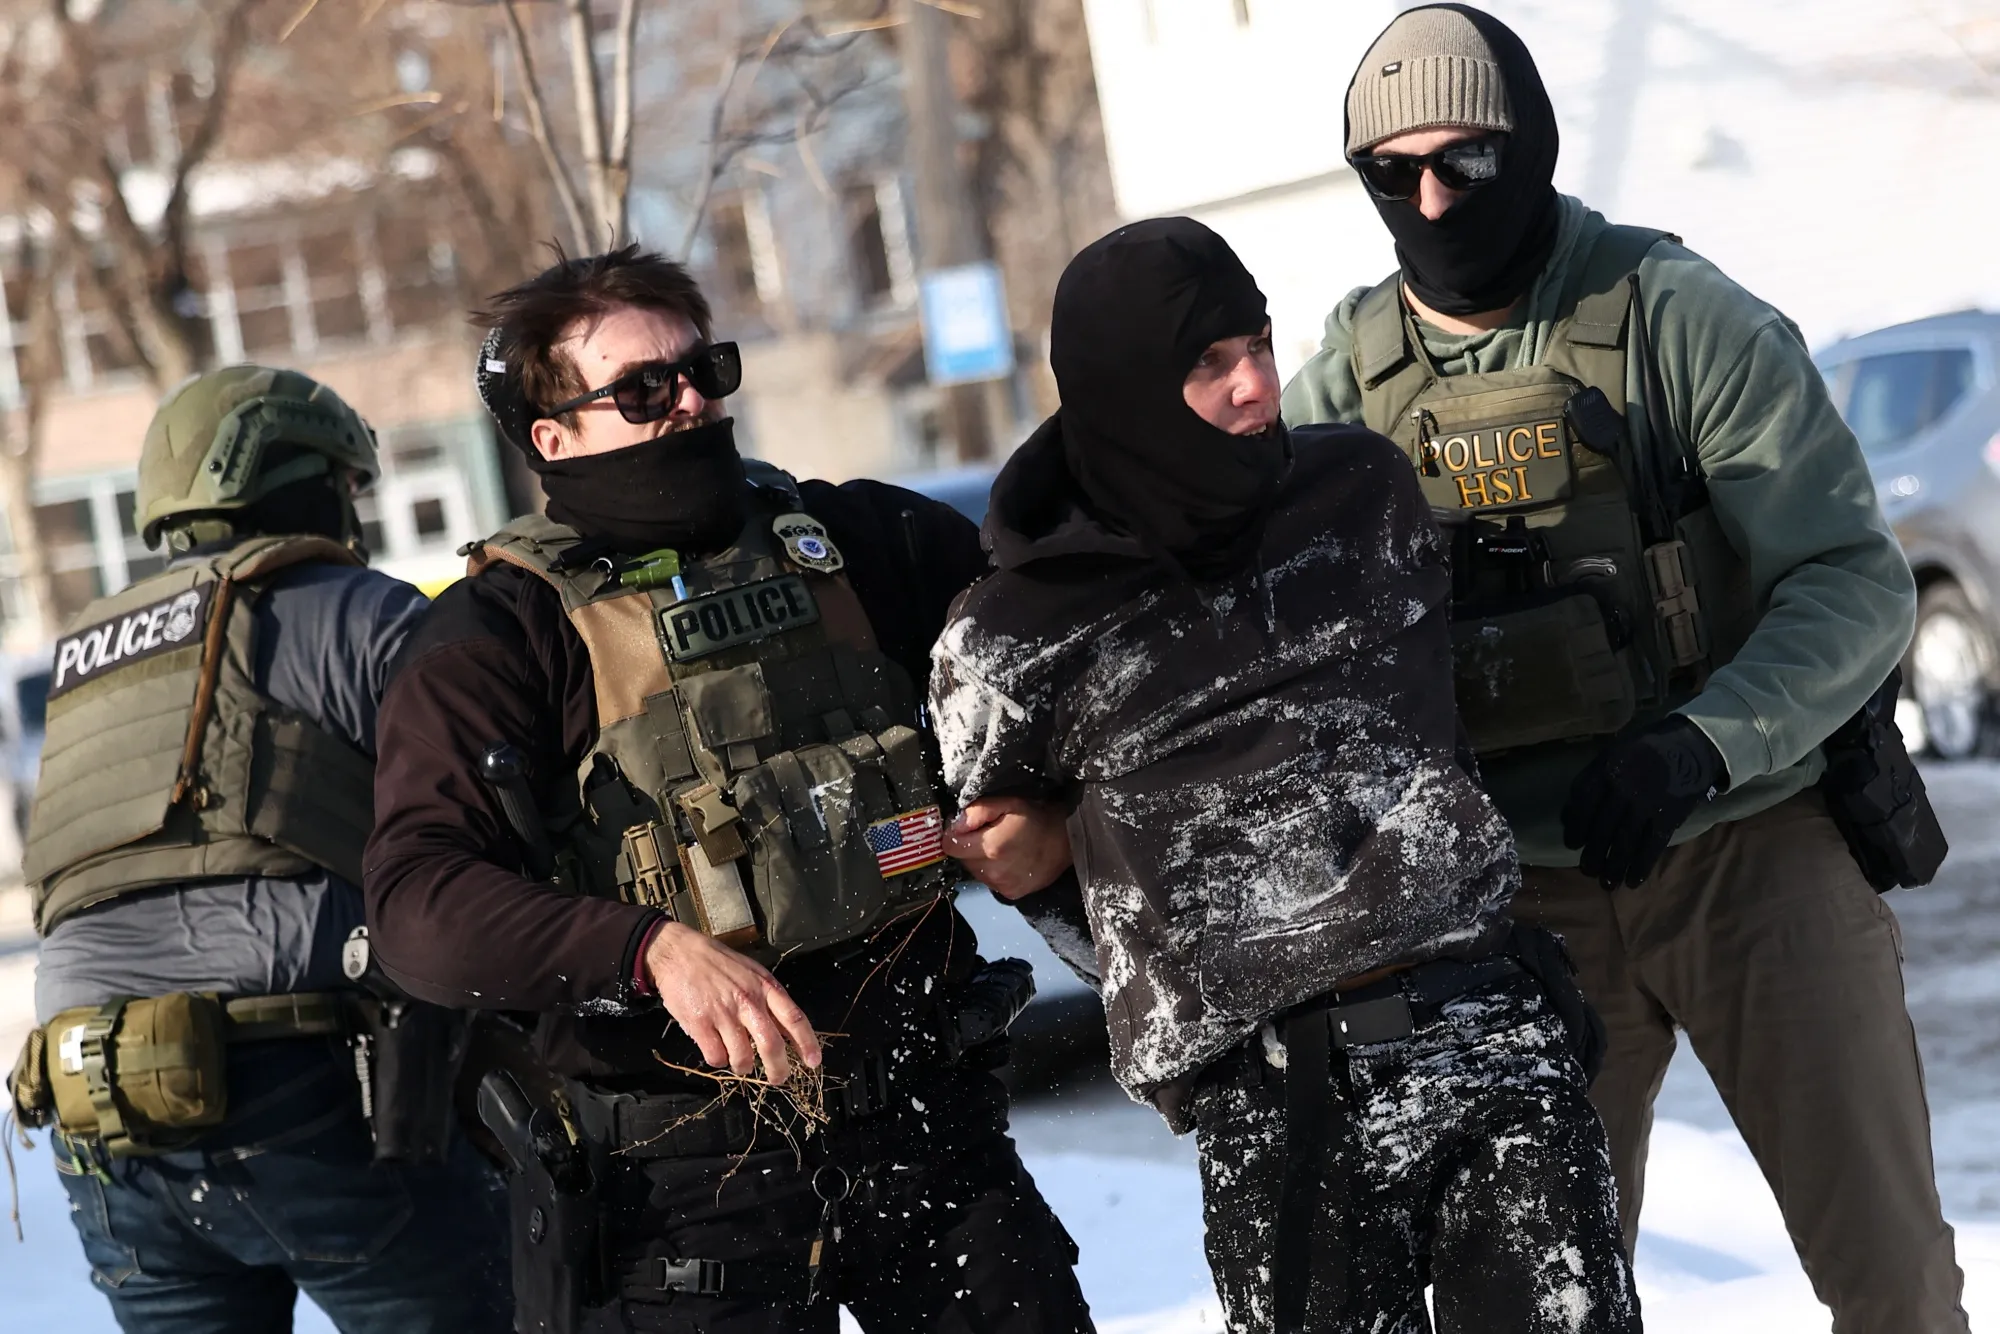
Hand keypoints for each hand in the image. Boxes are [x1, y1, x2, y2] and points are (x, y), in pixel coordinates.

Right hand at [643, 922, 820, 1081]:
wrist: (679, 953)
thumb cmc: (718, 963)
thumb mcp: (753, 973)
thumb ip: (769, 998)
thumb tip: (785, 1029)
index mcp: (765, 987)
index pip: (794, 1019)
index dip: (808, 1044)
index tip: (814, 1062)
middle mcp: (748, 1001)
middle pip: (772, 1045)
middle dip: (778, 1069)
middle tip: (778, 1079)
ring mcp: (724, 1014)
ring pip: (743, 1058)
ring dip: (743, 1066)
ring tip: (740, 1062)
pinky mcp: (700, 1024)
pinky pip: (716, 1057)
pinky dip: (718, 1060)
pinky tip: (716, 1049)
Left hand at [944, 797, 1073, 900]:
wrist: (1066, 840)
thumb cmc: (1036, 818)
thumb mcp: (1008, 803)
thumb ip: (977, 811)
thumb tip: (954, 823)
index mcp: (991, 846)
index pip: (950, 845)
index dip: (955, 833)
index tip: (967, 827)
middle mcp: (994, 871)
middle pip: (962, 859)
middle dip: (969, 846)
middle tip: (989, 833)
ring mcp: (1002, 885)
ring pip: (975, 871)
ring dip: (980, 859)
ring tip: (1000, 846)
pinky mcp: (1010, 894)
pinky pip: (989, 881)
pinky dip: (993, 871)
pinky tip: (1008, 860)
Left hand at [1561, 716, 1726, 889]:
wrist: (1690, 744)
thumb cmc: (1644, 750)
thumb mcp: (1613, 754)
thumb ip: (1591, 781)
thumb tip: (1568, 815)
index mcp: (1606, 769)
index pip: (1583, 802)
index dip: (1576, 826)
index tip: (1572, 844)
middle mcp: (1623, 788)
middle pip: (1602, 828)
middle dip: (1593, 854)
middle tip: (1587, 871)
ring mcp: (1647, 804)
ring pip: (1625, 842)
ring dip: (1614, 866)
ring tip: (1605, 884)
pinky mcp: (1669, 816)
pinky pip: (1652, 845)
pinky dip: (1641, 865)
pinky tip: (1633, 881)